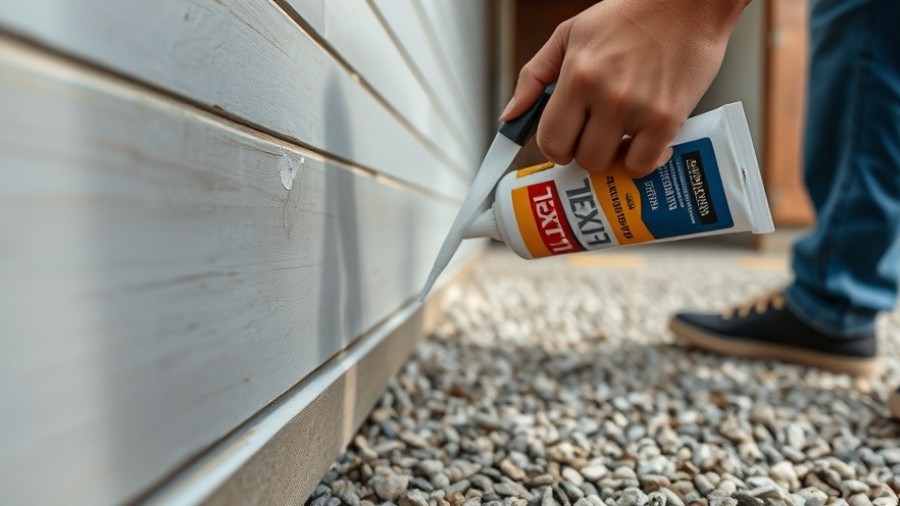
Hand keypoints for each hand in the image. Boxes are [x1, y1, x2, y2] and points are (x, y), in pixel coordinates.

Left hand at [501, 0, 748, 176]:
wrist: (688, 3)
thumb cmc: (630, 15)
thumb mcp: (570, 34)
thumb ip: (534, 76)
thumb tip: (510, 115)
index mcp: (577, 76)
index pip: (551, 139)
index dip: (555, 147)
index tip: (566, 140)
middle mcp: (606, 95)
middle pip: (581, 158)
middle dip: (584, 151)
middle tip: (595, 135)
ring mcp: (639, 109)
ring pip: (611, 165)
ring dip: (613, 157)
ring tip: (620, 136)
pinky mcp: (669, 118)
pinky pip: (645, 164)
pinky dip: (642, 160)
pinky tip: (643, 141)